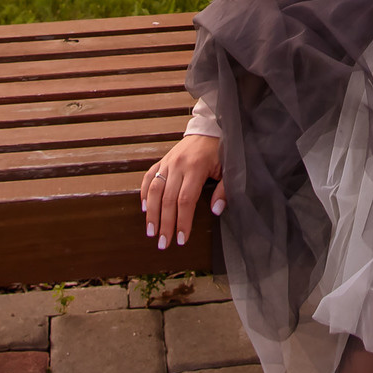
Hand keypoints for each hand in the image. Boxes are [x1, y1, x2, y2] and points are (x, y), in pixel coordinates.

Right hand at [139, 133, 222, 250]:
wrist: (209, 129)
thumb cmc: (221, 151)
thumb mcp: (229, 169)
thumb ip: (224, 190)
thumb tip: (215, 211)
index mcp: (196, 168)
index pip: (186, 201)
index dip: (182, 221)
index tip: (181, 239)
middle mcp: (178, 165)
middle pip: (168, 200)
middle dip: (165, 224)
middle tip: (163, 244)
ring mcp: (168, 162)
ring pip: (154, 190)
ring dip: (151, 213)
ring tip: (151, 231)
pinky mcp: (162, 160)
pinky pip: (148, 177)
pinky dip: (143, 193)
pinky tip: (143, 208)